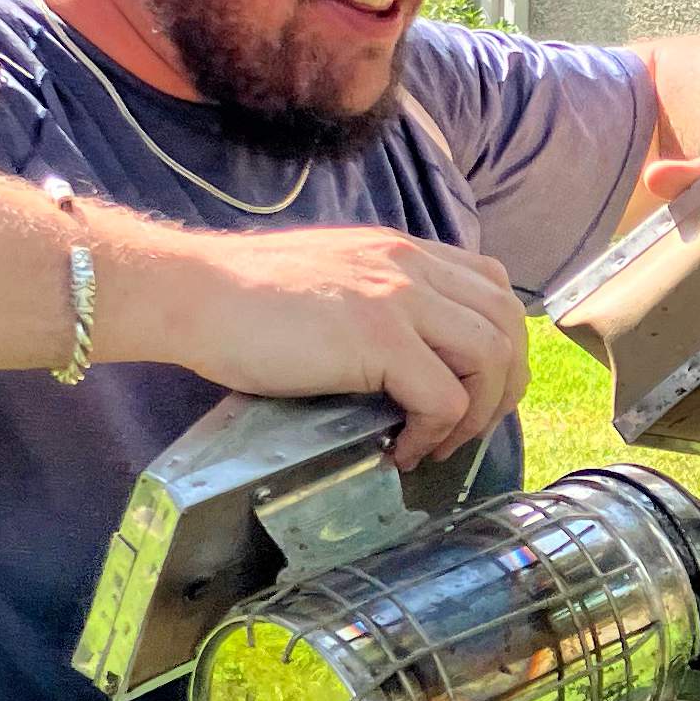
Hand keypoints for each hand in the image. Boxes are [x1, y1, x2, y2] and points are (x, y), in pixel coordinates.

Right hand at [133, 216, 528, 470]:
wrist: (193, 292)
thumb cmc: (244, 298)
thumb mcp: (332, 280)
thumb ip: (377, 302)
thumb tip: (405, 359)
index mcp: (403, 252)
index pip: (492, 286)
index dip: (499, 344)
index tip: (473, 389)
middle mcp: (412, 266)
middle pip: (506, 322)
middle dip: (503, 384)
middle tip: (472, 428)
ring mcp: (399, 298)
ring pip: (490, 357)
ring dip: (476, 412)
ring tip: (440, 444)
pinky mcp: (378, 338)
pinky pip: (442, 397)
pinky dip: (434, 432)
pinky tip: (402, 448)